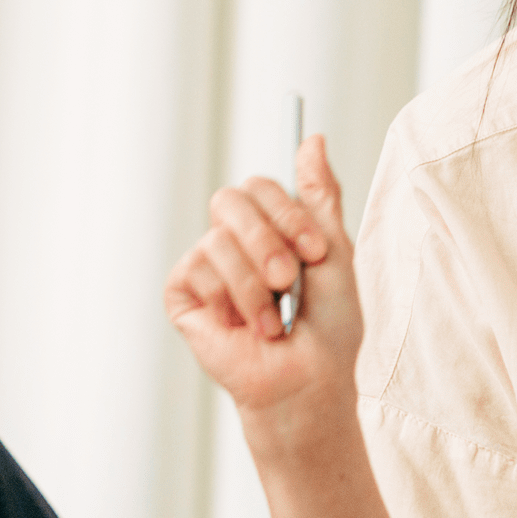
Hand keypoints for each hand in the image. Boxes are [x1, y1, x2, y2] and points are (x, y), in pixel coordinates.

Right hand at [163, 134, 363, 452]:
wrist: (305, 379)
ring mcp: (205, 266)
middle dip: (269, 242)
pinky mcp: (182, 293)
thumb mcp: (334, 252)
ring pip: (219, 240)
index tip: (316, 251)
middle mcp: (233, 241)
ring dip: (256, 285)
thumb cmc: (327, 327)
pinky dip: (232, 301)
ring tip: (273, 320)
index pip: (261, 186)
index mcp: (269, 227)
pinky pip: (199, 270)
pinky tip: (244, 327)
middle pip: (231, 199)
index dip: (288, 213)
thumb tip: (312, 138)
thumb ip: (320, 196)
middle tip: (290, 281)